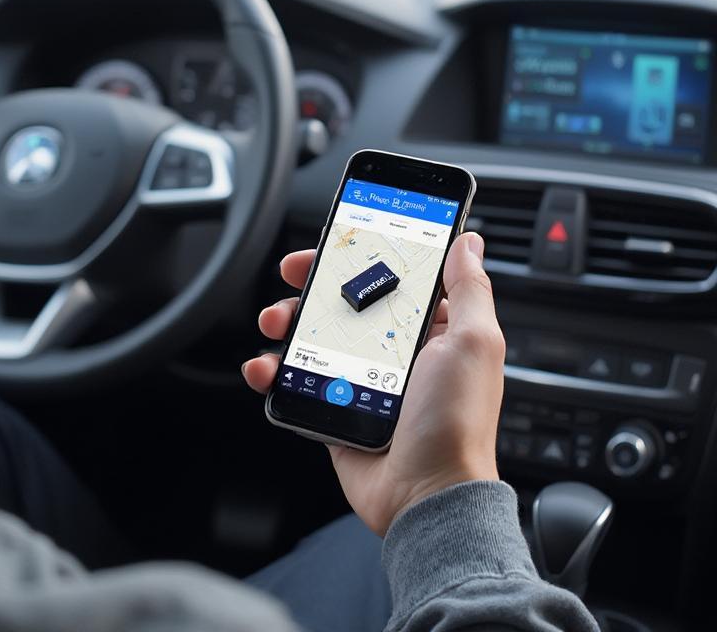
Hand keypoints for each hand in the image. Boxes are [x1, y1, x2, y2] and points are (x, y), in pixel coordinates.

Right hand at [243, 232, 503, 536]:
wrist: (426, 496)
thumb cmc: (457, 423)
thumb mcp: (474, 343)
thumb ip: (469, 289)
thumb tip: (468, 242)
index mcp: (432, 331)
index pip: (392, 277)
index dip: (362, 255)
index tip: (337, 242)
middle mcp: (395, 351)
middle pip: (345, 301)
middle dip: (312, 283)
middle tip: (293, 273)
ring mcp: (362, 379)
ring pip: (314, 335)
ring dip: (286, 320)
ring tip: (275, 322)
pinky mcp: (335, 407)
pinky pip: (297, 379)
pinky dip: (273, 369)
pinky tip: (265, 366)